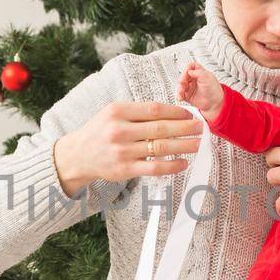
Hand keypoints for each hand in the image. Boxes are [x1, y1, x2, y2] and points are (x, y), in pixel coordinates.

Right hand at [52, 100, 202, 197]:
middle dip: (185, 128)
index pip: (154, 109)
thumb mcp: (113, 113)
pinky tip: (183, 162)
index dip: (176, 112)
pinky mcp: (125, 169)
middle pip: (160, 128)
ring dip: (183, 145)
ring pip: (160, 147)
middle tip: (201, 127)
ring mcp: (122, 151)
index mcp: (118, 111)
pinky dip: (171, 165)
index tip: (189, 114)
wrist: (78, 155)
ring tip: (197, 143)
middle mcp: (119, 130)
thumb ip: (138, 112)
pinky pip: (154, 167)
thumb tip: (172, 113)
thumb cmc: (101, 131)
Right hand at [177, 60, 224, 119]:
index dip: (188, 69)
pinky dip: (179, 95)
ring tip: (181, 92)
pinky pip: (180, 94)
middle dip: (182, 79)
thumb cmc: (214, 90)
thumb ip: (198, 72)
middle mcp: (194, 79)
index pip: (191, 66)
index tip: (187, 73)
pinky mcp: (187, 95)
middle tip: (183, 82)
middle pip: (184, 76)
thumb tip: (189, 71)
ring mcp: (190, 87)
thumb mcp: (207, 78)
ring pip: (181, 85)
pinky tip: (180, 97)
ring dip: (179, 88)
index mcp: (199, 73)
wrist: (214, 103)